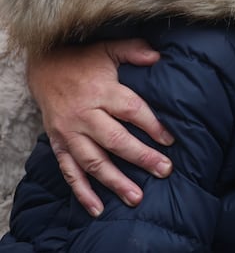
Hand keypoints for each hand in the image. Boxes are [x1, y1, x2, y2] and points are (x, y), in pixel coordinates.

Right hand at [27, 38, 174, 215]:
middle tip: (164, 170)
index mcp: (101, 91)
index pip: (131, 110)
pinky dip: (82, 191)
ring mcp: (69, 132)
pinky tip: (97, 207)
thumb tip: (158, 56)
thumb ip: (134, 50)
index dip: (152, 126)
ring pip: (92, 161)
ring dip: (114, 181)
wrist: (43, 67)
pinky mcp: (57, 144)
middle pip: (115, 140)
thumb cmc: (84, 59)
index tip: (170, 140)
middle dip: (140, 157)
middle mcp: (84, 115)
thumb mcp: (109, 48)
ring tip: (136, 197)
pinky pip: (69, 171)